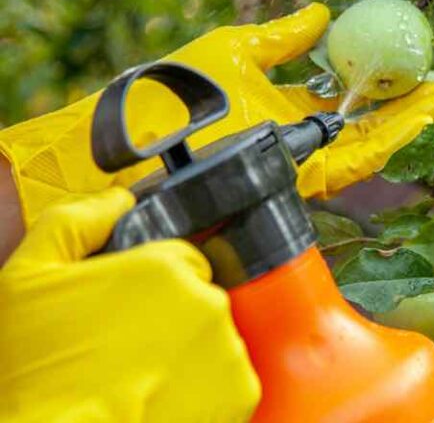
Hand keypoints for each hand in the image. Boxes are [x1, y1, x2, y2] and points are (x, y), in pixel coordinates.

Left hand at [0, 3, 433, 225]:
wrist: (144, 135)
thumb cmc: (177, 92)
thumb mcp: (235, 50)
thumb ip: (282, 38)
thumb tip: (321, 14)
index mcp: (283, 110)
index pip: (340, 99)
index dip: (373, 83)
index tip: (401, 63)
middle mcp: (297, 141)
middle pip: (361, 125)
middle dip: (399, 107)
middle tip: (433, 85)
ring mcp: (302, 162)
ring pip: (367, 146)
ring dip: (405, 125)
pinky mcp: (303, 178)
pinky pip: (357, 161)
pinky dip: (391, 141)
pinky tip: (417, 120)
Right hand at [0, 188, 259, 421]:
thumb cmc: (34, 373)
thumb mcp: (28, 277)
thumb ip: (75, 222)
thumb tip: (115, 199)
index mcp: (165, 268)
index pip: (179, 260)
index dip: (150, 286)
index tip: (127, 311)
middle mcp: (207, 303)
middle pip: (198, 298)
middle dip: (170, 317)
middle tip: (128, 350)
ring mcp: (227, 350)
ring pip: (214, 338)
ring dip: (189, 353)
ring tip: (143, 379)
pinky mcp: (239, 395)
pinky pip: (230, 380)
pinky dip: (207, 390)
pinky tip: (165, 400)